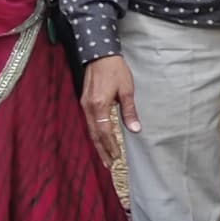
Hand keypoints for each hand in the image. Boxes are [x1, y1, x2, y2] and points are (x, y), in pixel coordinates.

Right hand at [80, 53, 138, 169]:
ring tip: (105, 157)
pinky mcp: (85, 102)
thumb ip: (129, 111)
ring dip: (98, 144)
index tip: (117, 158)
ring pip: (90, 130)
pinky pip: (89, 122)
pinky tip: (100, 139)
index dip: (111, 146)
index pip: (105, 132)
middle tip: (109, 165)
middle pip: (95, 135)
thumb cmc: (115, 71)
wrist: (100, 55)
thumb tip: (135, 129)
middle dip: (102, 150)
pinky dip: (95, 133)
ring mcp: (85, 105)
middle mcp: (89, 108)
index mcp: (99, 106)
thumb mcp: (126, 90)